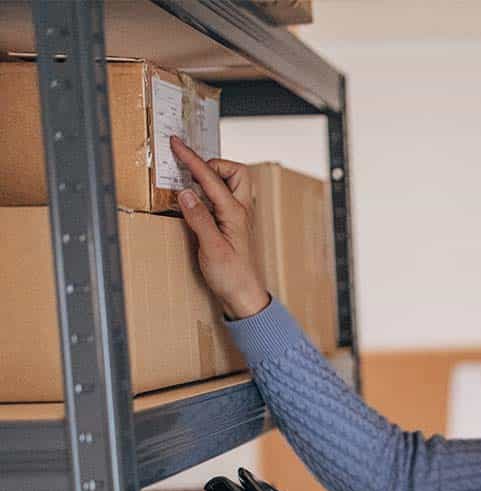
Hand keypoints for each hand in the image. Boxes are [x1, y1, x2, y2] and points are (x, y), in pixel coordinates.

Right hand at [169, 135, 269, 319]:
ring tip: (191, 182)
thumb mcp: (211, 248)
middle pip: (236, 171)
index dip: (191, 159)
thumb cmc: (232, 277)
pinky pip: (224, 197)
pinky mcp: (233, 225)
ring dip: (213, 177)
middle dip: (213, 164)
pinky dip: (211, 191)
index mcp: (235, 213)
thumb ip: (199, 219)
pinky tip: (196, 200)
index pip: (211, 178)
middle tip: (190, 170)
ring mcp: (238, 217)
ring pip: (233, 183)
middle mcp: (241, 211)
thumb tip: (185, 193)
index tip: (176, 144)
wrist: (244, 296)